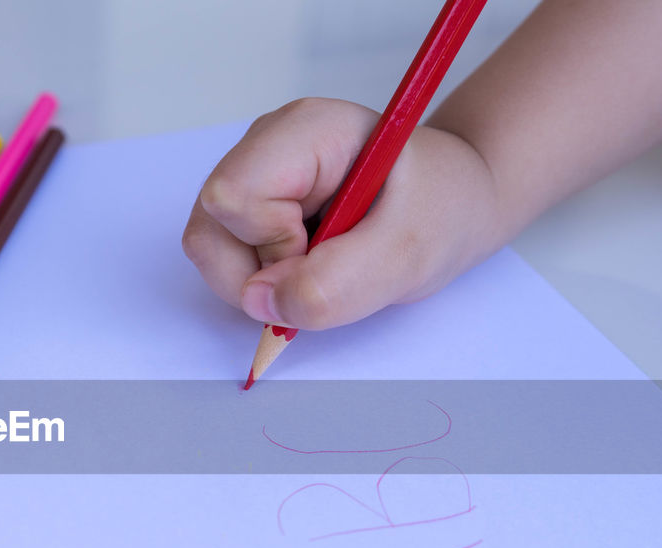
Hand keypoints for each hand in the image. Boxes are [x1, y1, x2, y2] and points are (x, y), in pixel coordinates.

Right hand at [182, 97, 501, 330]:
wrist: (452, 203)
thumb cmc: (439, 211)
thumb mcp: (407, 254)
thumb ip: (338, 284)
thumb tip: (259, 301)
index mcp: (306, 132)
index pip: (233, 196)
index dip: (271, 246)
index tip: (328, 251)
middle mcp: (266, 144)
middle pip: (210, 226)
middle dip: (258, 273)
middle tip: (323, 267)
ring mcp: (252, 172)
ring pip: (209, 245)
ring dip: (259, 280)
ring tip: (319, 267)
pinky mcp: (250, 202)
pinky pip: (224, 255)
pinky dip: (262, 279)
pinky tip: (306, 264)